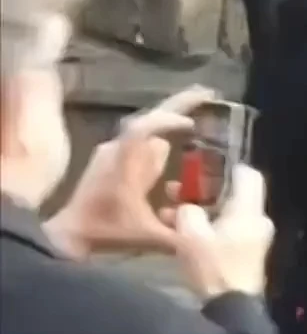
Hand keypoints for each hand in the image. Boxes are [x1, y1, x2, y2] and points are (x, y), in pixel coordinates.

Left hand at [44, 87, 211, 259]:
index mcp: (125, 164)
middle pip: (148, 118)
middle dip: (178, 105)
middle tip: (208, 94)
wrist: (66, 238)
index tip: (194, 121)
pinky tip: (173, 146)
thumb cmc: (106, 234)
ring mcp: (109, 153)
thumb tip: (212, 230)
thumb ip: (182, 232)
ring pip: (145, 131)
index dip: (169, 118)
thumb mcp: (149, 237)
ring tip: (199, 120)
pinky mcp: (107, 160)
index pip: (144, 127)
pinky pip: (138, 141)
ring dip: (169, 123)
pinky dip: (158, 136)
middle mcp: (116, 151)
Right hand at [172, 164, 273, 299]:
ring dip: (199, 212)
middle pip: (232, 195)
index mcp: (249, 210)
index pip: (248, 175)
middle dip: (202, 192)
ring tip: (168, 214)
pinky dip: (206, 228)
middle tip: (175, 191)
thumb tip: (186, 206)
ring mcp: (254, 239)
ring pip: (225, 215)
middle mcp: (257, 221)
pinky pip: (226, 232)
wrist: (230, 308)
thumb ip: (187, 212)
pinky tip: (179, 234)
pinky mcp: (245, 255)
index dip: (226, 167)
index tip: (201, 166)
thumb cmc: (214, 266)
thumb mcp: (191, 235)